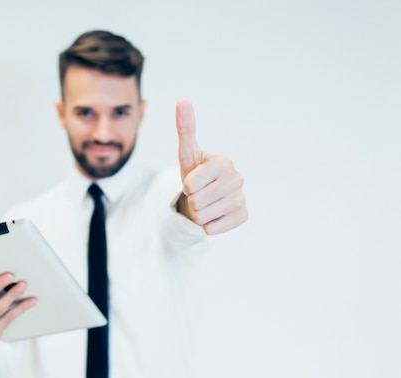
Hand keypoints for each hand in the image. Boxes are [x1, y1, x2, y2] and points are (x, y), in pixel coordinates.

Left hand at [176, 99, 247, 234]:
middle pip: (197, 201)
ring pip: (204, 216)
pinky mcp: (243, 215)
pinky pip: (214, 228)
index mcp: (224, 162)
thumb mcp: (186, 153)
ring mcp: (242, 198)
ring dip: (197, 214)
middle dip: (191, 201)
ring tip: (203, 204)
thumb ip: (185, 128)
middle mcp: (238, 178)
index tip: (191, 181)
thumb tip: (183, 100)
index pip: (191, 184)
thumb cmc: (194, 173)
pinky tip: (213, 214)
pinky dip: (208, 225)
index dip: (186, 186)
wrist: (203, 197)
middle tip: (197, 194)